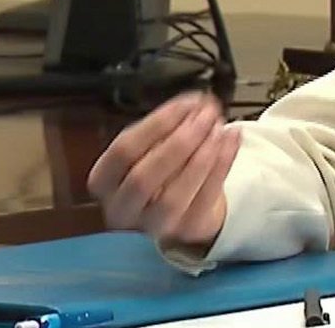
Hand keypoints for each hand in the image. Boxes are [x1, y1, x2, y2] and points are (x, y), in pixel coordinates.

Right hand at [87, 91, 239, 245]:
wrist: (185, 205)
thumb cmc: (161, 169)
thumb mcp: (149, 146)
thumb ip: (164, 126)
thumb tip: (195, 104)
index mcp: (103, 180)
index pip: (123, 151)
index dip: (156, 124)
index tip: (186, 103)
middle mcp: (121, 208)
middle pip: (144, 178)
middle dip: (178, 144)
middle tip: (206, 117)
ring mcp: (151, 225)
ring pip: (173, 197)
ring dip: (201, 158)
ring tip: (219, 128)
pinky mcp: (185, 230)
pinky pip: (204, 199)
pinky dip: (223, 165)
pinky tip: (231, 139)